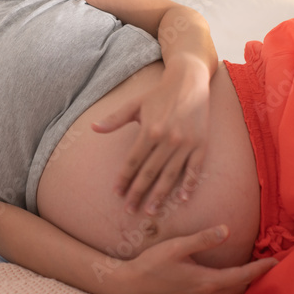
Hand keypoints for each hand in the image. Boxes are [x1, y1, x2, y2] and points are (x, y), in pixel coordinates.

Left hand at [92, 56, 210, 214]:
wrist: (189, 82)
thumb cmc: (159, 94)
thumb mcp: (135, 104)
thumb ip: (115, 119)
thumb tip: (93, 128)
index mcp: (149, 131)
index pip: (133, 162)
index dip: (124, 179)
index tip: (117, 193)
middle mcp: (168, 140)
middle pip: (149, 173)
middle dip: (138, 193)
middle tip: (130, 211)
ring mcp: (186, 144)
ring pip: (170, 176)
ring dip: (160, 196)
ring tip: (150, 211)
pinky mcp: (201, 145)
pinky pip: (194, 170)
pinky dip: (189, 185)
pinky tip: (181, 200)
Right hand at [108, 225, 277, 293]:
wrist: (130, 288)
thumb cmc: (151, 264)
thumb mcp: (176, 246)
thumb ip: (203, 238)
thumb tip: (227, 230)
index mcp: (207, 281)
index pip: (243, 276)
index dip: (261, 269)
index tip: (276, 262)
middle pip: (240, 289)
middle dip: (256, 277)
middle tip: (268, 265)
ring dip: (243, 286)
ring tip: (251, 273)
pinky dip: (229, 292)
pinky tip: (227, 283)